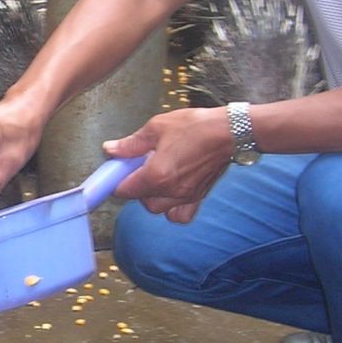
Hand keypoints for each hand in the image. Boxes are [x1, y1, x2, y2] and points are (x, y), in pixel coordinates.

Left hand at [101, 107, 235, 223]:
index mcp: (156, 174)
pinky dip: (172, 209)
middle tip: (139, 167)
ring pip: (158, 209)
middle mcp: (170, 191)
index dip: (117, 179)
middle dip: (135, 186)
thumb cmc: (196, 127)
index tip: (118, 169)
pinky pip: (180, 215)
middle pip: (140, 200)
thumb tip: (111, 150)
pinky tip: (172, 191)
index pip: (124, 189)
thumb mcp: (157, 127)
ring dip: (151, 197)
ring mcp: (185, 196)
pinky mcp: (198, 197)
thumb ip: (132, 144)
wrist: (229, 132)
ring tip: (156, 176)